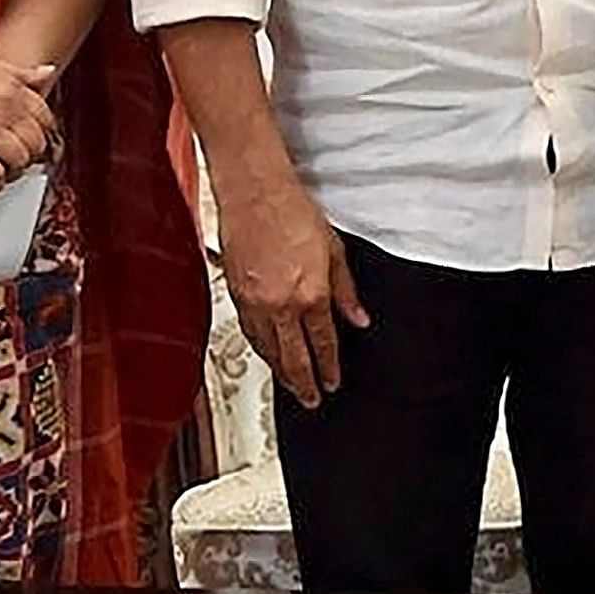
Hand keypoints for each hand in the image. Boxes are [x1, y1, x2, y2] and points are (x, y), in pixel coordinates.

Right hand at [0, 39, 54, 187]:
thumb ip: (18, 72)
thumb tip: (47, 71)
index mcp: (10, 86)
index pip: (46, 118)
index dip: (42, 134)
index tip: (35, 141)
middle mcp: (3, 105)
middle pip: (36, 142)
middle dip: (31, 155)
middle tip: (19, 161)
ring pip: (19, 159)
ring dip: (13, 170)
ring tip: (3, 172)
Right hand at [214, 169, 365, 407]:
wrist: (255, 194)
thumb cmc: (294, 213)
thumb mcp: (335, 251)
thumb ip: (347, 291)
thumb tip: (359, 318)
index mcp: (310, 294)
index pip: (323, 343)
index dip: (329, 367)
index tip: (332, 382)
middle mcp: (280, 305)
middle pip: (293, 357)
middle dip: (303, 383)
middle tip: (311, 400)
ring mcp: (254, 302)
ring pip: (267, 349)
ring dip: (280, 370)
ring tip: (291, 384)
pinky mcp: (235, 294)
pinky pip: (249, 332)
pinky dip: (260, 349)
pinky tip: (266, 355)